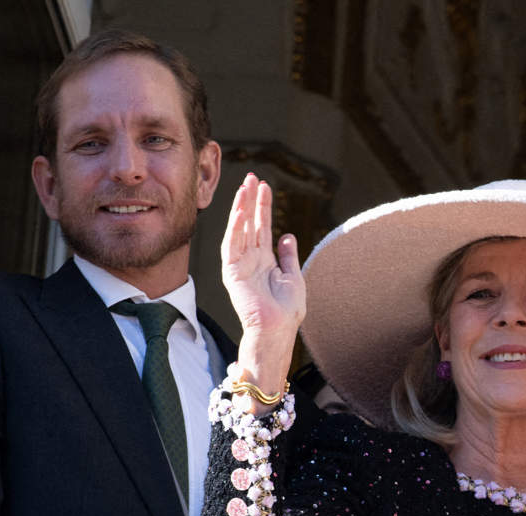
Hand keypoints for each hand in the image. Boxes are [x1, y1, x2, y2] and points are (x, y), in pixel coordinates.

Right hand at [221, 174, 305, 336]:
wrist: (278, 329)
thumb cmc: (287, 310)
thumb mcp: (293, 276)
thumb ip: (288, 255)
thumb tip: (287, 235)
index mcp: (265, 260)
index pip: (262, 226)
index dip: (263, 206)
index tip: (264, 185)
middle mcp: (250, 259)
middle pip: (250, 223)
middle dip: (250, 200)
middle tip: (251, 177)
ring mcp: (240, 264)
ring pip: (239, 230)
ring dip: (241, 208)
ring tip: (245, 187)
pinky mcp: (232, 272)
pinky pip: (232, 246)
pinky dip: (235, 229)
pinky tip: (240, 212)